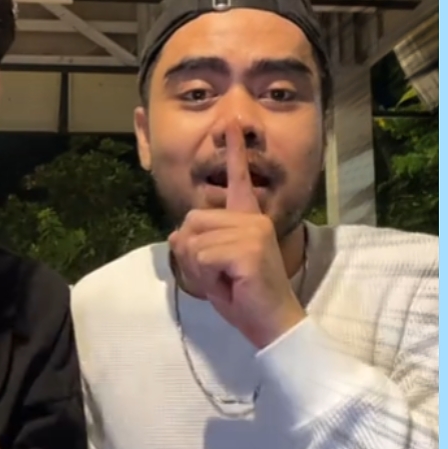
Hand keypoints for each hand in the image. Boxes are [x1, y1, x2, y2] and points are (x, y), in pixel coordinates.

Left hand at [169, 119, 305, 349]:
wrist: (272, 323)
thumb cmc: (245, 298)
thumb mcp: (212, 270)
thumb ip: (196, 248)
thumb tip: (175, 234)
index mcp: (248, 220)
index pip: (239, 181)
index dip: (234, 152)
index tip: (231, 125)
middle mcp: (252, 219)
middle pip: (191, 221)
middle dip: (191, 254)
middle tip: (219, 276)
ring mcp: (252, 231)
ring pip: (193, 242)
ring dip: (199, 270)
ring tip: (226, 282)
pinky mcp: (248, 247)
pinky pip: (201, 257)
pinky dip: (206, 278)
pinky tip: (230, 285)